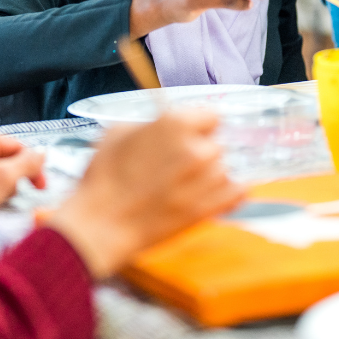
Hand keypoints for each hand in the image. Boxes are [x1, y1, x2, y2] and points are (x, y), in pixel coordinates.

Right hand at [44, 111, 243, 278]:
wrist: (101, 223)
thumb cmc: (104, 178)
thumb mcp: (119, 133)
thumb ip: (151, 125)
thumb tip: (162, 126)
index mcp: (175, 124)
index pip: (211, 115)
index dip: (198, 125)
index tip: (191, 133)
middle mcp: (197, 149)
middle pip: (215, 143)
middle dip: (200, 151)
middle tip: (178, 163)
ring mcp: (206, 180)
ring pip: (222, 168)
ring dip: (208, 174)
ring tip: (182, 184)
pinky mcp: (209, 208)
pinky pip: (237, 193)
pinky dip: (229, 192)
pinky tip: (211, 193)